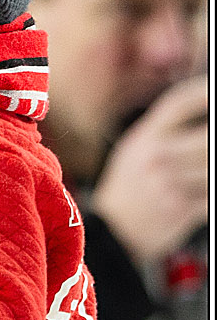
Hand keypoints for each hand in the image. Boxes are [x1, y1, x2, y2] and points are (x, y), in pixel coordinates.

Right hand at [93, 76, 207, 264]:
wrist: (114, 230)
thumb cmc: (127, 186)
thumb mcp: (134, 149)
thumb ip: (162, 130)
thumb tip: (199, 107)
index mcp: (145, 137)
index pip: (178, 103)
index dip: (202, 92)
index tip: (212, 89)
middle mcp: (157, 156)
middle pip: (207, 138)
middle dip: (216, 138)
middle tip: (216, 140)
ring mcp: (171, 183)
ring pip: (213, 167)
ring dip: (216, 166)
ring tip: (211, 163)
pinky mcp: (183, 209)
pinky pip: (212, 195)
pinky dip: (216, 191)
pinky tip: (210, 184)